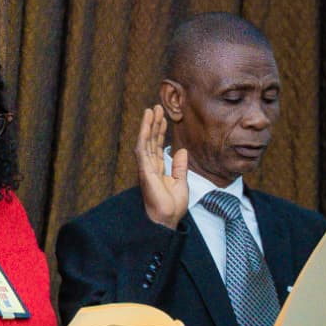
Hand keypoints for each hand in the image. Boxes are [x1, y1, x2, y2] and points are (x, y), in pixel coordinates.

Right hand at [136, 106, 188, 228]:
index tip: (163, 118)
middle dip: (154, 124)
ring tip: (151, 110)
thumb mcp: (181, 182)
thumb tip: (182, 151)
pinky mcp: (144, 170)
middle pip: (151, 140)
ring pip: (145, 141)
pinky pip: (143, 149)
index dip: (160, 131)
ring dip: (148, 125)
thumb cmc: (172, 205)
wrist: (167, 218)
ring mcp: (145, 167)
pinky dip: (144, 135)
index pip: (157, 146)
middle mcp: (149, 166)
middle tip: (156, 107)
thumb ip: (179, 166)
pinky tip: (147, 124)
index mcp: (157, 169)